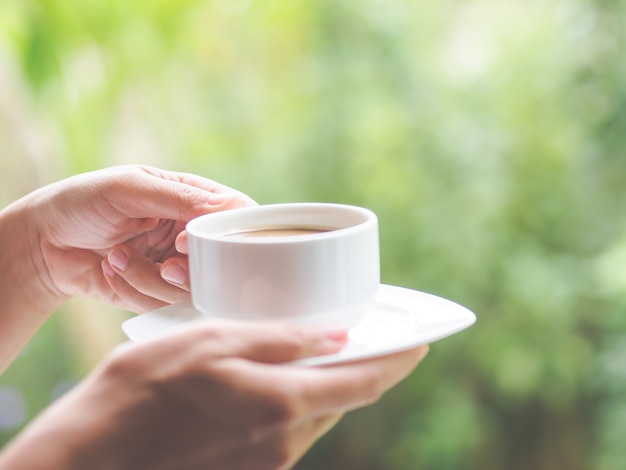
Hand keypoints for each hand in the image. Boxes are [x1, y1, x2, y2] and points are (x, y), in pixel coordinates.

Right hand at [0, 322, 428, 469]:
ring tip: (319, 355)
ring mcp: (266, 465)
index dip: (398, 360)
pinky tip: (274, 385)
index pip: (364, 382)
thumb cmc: (143, 390)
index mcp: (281, 404)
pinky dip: (297, 405)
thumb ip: (277, 341)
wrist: (91, 457)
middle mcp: (283, 443)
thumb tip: (334, 337)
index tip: (420, 342)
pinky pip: (289, 435)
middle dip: (362, 371)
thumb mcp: (210, 343)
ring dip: (326, 387)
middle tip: (368, 339)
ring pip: (316, 418)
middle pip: (343, 401)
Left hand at [33, 165, 255, 311]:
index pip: (236, 216)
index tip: (185, 241)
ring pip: (192, 289)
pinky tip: (111, 270)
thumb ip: (178, 197)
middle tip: (165, 264)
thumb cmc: (84, 202)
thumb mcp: (130, 188)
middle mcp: (190, 235)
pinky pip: (163, 305)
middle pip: (221, 261)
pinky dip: (134, 289)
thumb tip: (228, 207)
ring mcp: (176, 266)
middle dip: (189, 269)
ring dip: (151, 278)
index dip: (223, 234)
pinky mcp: (157, 294)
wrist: (42, 242)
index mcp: (192, 200)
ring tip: (118, 257)